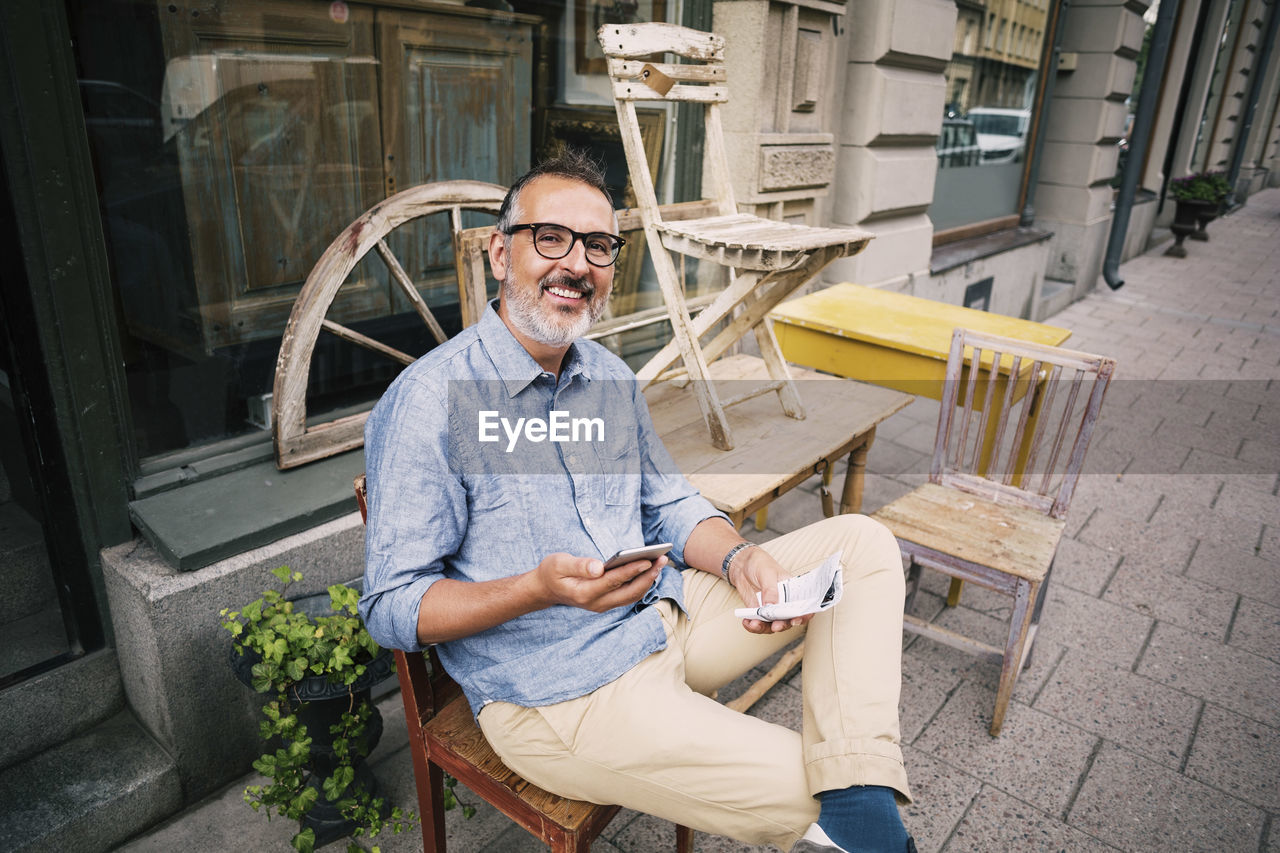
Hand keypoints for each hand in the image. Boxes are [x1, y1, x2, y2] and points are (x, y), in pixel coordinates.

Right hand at [532, 552, 664, 612]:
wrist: (546, 589)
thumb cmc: (552, 572)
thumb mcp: (558, 563)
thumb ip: (578, 565)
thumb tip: (599, 567)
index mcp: (584, 592)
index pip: (613, 581)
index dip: (631, 571)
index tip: (647, 560)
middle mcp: (596, 603)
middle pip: (628, 592)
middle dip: (648, 576)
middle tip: (662, 559)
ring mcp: (602, 605)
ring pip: (631, 596)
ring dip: (648, 580)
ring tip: (660, 562)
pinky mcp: (607, 602)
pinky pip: (629, 595)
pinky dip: (641, 583)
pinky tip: (650, 570)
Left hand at [728, 546, 811, 634]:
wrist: (743, 564)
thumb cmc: (760, 564)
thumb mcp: (767, 573)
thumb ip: (770, 590)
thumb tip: (772, 606)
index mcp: (793, 591)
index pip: (804, 605)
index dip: (804, 615)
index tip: (797, 619)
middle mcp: (785, 603)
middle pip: (789, 619)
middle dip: (783, 625)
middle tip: (775, 626)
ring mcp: (772, 609)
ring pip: (773, 625)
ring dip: (765, 628)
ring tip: (754, 624)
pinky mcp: (760, 613)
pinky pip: (759, 624)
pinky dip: (753, 626)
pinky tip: (747, 622)